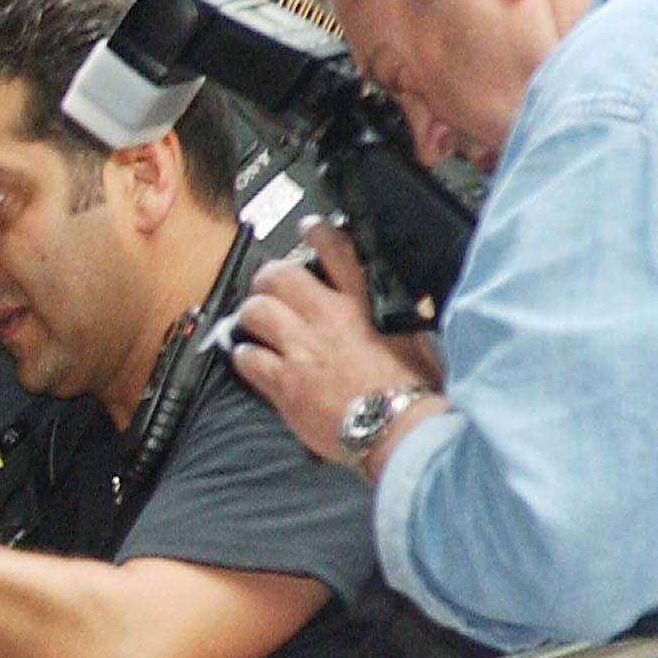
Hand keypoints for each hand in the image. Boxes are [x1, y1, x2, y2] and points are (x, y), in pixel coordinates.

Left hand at [229, 222, 440, 466]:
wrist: (398, 428)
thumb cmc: (412, 389)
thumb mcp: (414, 336)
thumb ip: (391, 313)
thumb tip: (387, 304)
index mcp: (363, 302)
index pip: (336, 251)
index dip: (317, 234)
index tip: (309, 228)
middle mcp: (328, 318)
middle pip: (280, 276)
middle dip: (268, 277)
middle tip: (267, 284)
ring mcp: (302, 349)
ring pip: (256, 311)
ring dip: (250, 313)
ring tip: (253, 320)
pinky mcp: (284, 383)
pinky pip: (248, 359)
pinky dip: (244, 356)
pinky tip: (248, 358)